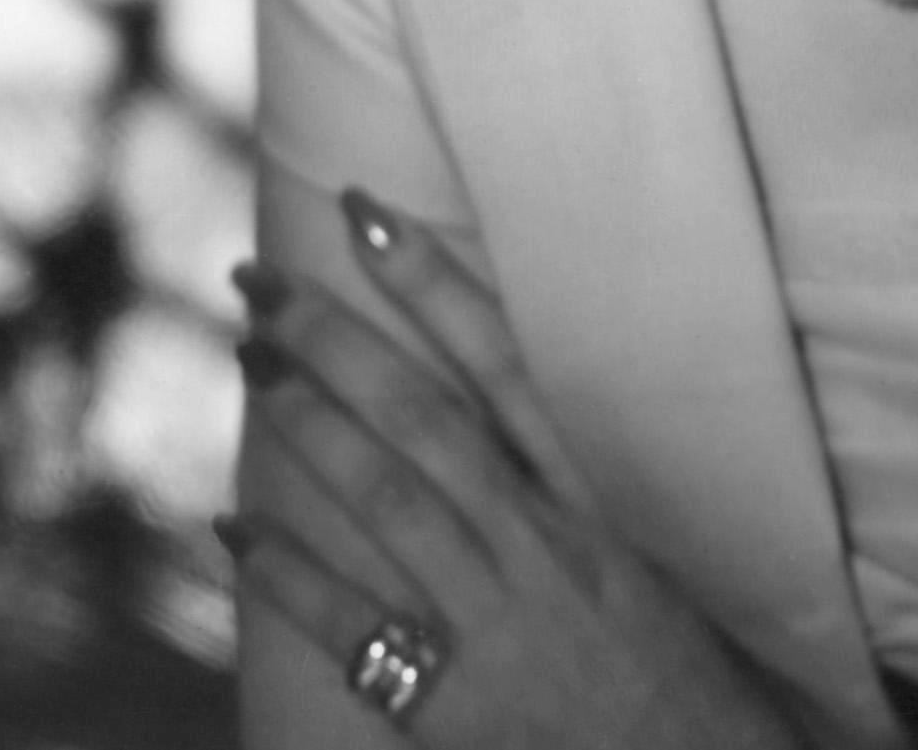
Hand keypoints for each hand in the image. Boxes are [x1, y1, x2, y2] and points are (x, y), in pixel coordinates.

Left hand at [223, 193, 810, 749]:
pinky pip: (351, 627)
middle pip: (422, 415)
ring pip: (384, 497)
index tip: (371, 217)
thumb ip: (565, 497)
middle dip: (337, 339)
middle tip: (264, 278)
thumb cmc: (685, 684)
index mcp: (588, 502)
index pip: (502, 366)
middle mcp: (539, 545)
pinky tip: (232, 524)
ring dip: (307, 423)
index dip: (434, 285)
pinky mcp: (456, 707)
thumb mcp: (638, 565)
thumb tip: (496, 419)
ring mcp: (494, 622)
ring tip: (249, 358)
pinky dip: (286, 575)